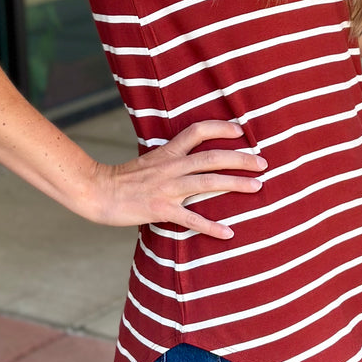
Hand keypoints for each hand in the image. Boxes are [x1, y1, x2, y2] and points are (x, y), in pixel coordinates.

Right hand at [88, 120, 266, 237]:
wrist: (97, 191)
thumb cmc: (123, 179)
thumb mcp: (150, 161)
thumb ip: (171, 160)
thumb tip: (191, 161)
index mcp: (168, 152)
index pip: (198, 131)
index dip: (221, 128)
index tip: (240, 131)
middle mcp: (171, 166)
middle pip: (212, 157)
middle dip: (241, 158)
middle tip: (263, 162)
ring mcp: (167, 188)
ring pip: (209, 182)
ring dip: (236, 183)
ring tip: (258, 187)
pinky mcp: (161, 209)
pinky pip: (192, 219)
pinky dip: (212, 226)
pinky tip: (229, 233)